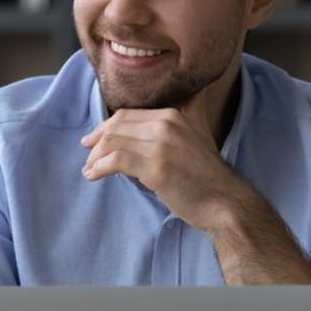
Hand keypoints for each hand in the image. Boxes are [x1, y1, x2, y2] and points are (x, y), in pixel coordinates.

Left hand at [79, 101, 247, 233]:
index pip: (128, 115)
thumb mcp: (198, 133)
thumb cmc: (206, 174)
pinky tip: (94, 176)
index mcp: (173, 114)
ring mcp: (161, 145)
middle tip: (87, 153)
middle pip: (118, 126)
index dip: (107, 126)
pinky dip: (99, 168)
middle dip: (97, 140)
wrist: (224, 201)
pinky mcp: (155, 167)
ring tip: (89, 169)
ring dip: (95, 157)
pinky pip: (116, 161)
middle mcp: (167, 124)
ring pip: (113, 142)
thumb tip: (169, 109)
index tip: (95, 138)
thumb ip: (183, 117)